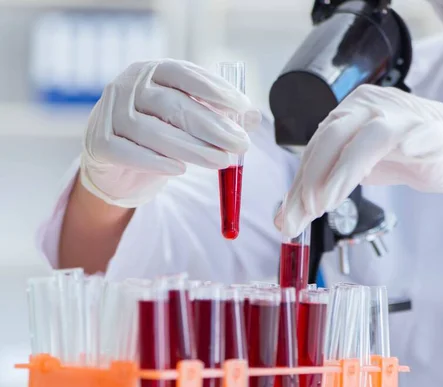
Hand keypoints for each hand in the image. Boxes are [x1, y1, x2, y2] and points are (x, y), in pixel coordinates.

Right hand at [81, 59, 260, 206]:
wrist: (116, 165)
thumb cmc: (158, 136)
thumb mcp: (188, 121)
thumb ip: (219, 115)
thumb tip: (254, 117)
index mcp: (152, 72)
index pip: (185, 75)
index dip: (215, 90)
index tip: (243, 109)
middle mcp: (128, 86)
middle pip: (173, 106)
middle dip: (212, 127)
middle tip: (240, 144)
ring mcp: (109, 113)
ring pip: (154, 132)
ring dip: (192, 149)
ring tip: (222, 162)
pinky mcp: (100, 143)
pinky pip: (130, 153)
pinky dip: (156, 162)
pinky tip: (180, 170)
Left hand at [278, 85, 442, 237]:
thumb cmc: (406, 157)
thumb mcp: (358, 174)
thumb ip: (323, 190)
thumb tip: (285, 221)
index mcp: (347, 113)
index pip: (315, 148)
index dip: (299, 184)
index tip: (287, 218)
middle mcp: (367, 106)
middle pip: (328, 138)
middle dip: (310, 179)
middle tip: (302, 214)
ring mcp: (396, 112)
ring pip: (358, 138)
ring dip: (338, 174)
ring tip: (323, 206)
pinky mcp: (422, 127)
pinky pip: (400, 137)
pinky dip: (378, 158)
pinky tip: (364, 182)